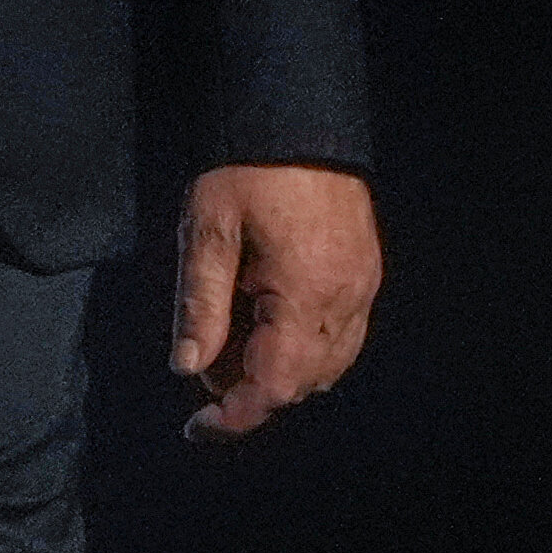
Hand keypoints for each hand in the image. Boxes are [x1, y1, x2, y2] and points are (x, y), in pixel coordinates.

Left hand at [173, 161, 381, 440]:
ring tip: (228, 341)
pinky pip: (340, 340)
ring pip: (325, 367)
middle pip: (301, 383)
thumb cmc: (247, 173)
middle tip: (202, 364)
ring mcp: (362, 292)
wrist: (301, 126)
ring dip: (276, 372)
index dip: (236, 414)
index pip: (275, 384)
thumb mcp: (207, 231)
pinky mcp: (366, 280)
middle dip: (249, 390)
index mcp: (305, 295)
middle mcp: (345, 303)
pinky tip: (264, 325)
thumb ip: (199, 303)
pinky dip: (301, 350)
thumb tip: (186, 366)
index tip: (198, 427)